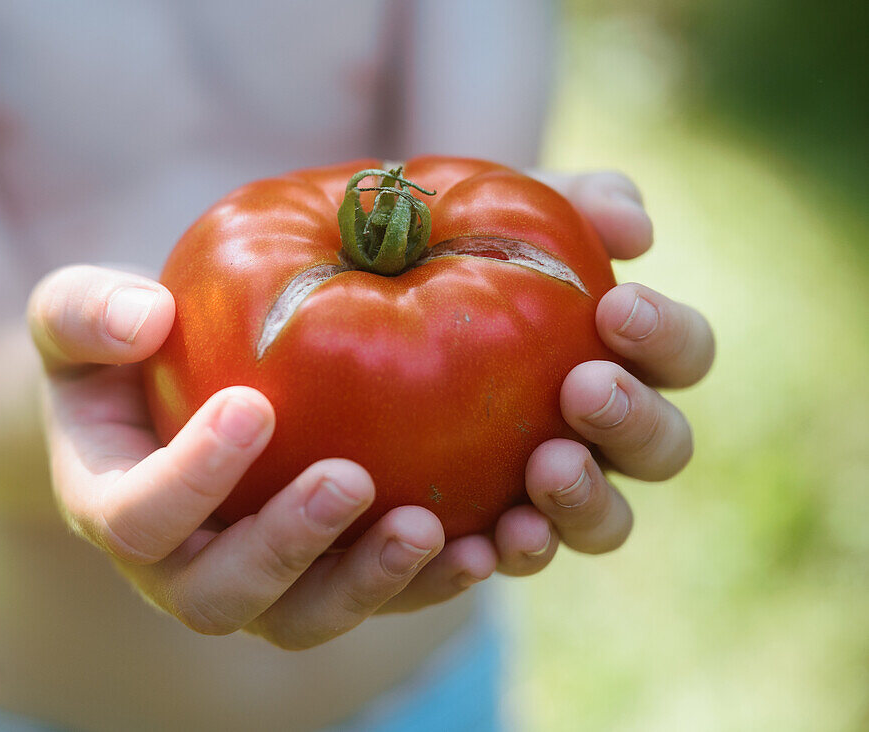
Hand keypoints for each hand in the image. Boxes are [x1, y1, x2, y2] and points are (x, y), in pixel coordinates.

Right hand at [29, 266, 472, 649]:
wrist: (161, 396)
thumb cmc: (118, 352)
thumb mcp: (77, 314)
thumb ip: (85, 312)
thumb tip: (141, 319)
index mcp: (113, 507)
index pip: (139, 519)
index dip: (193, 477)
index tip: (253, 405)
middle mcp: (178, 568)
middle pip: (222, 598)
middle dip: (287, 547)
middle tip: (351, 479)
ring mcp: (253, 580)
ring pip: (303, 618)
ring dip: (368, 584)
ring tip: (431, 528)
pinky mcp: (319, 574)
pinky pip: (369, 599)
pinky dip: (426, 582)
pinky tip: (485, 540)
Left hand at [483, 170, 715, 574]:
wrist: (360, 308)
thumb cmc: (452, 249)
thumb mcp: (504, 213)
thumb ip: (575, 204)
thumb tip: (638, 226)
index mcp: (626, 357)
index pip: (682, 353)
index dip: (665, 335)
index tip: (615, 306)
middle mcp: (607, 434)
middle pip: (664, 446)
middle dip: (633, 420)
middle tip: (581, 389)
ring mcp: (558, 491)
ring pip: (608, 521)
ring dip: (586, 500)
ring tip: (544, 467)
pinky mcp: (499, 530)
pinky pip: (522, 557)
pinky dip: (514, 552)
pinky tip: (479, 540)